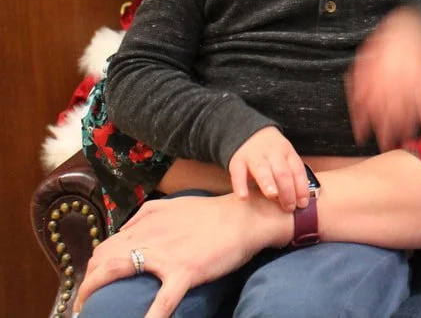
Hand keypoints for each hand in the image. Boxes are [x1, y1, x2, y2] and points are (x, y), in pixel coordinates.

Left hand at [74, 192, 289, 317]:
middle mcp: (150, 238)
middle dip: (87, 285)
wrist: (246, 217)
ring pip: (116, 272)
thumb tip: (124, 229)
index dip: (93, 269)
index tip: (91, 284)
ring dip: (94, 293)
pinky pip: (162, 300)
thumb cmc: (214, 213)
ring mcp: (166, 256)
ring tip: (89, 313)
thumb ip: (147, 214)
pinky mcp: (185, 272)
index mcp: (147, 224)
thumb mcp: (175, 205)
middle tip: (84, 305)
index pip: (106, 248)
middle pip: (103, 261)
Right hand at [228, 126, 310, 211]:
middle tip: (289, 207)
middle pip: (282, 172)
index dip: (301, 188)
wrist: (248, 132)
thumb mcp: (285, 157)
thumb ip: (291, 175)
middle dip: (287, 191)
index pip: (297, 170)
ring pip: (262, 169)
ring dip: (268, 183)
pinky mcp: (237, 161)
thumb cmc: (271, 152)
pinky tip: (244, 197)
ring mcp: (254, 156)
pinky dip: (240, 185)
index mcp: (287, 152)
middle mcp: (272, 153)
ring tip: (272, 195)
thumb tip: (300, 201)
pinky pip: (238, 174)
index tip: (303, 204)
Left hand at [347, 5, 420, 151]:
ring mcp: (412, 77)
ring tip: (404, 141)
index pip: (366, 102)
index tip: (362, 137)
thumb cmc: (387, 41)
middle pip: (387, 110)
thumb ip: (359, 79)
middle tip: (385, 145)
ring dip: (406, 128)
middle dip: (386, 131)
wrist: (412, 23)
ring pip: (408, 109)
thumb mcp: (366, 55)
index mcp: (373, 71)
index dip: (363, 122)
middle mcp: (392, 77)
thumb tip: (357, 106)